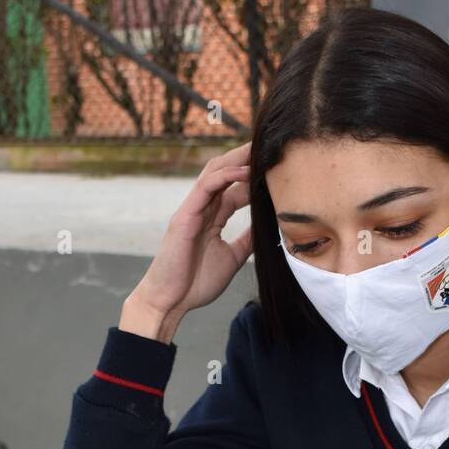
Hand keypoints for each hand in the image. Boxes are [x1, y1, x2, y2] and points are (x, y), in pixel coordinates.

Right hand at [121, 142, 252, 342]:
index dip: (254, 176)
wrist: (170, 301)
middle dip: (246, 158)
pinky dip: (225, 176)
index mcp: (212, 217)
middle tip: (271, 147)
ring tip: (260, 149)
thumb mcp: (232, 258)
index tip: (277, 168)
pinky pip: (205, 187)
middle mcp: (202, 208)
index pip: (235, 188)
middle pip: (225, 173)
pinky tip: (244, 171)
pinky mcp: (184, 215)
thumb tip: (269, 227)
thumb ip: (247, 240)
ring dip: (238, 159)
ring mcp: (192, 209)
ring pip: (215, 173)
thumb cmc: (195, 283)